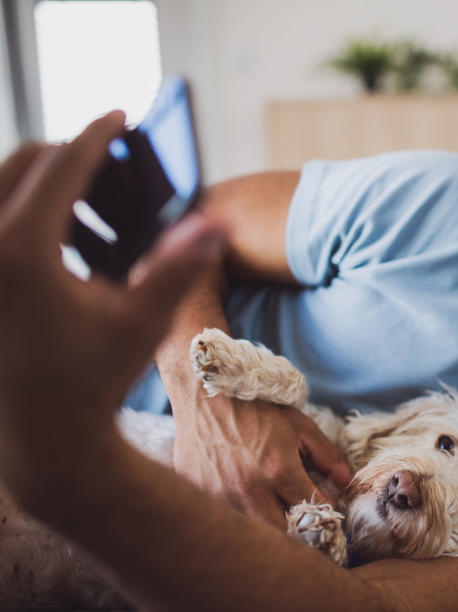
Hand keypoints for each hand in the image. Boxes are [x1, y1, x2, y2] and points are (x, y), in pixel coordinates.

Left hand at [0, 113, 226, 492]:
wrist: (41, 433)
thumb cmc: (95, 377)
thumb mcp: (144, 319)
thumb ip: (179, 263)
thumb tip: (219, 222)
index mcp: (21, 251)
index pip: (61, 164)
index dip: (97, 135)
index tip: (118, 114)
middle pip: (21, 161)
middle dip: (68, 152)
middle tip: (108, 159)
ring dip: (40, 179)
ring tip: (84, 202)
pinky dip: (18, 207)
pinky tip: (57, 238)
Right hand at [172, 393, 352, 528]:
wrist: (206, 394)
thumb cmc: (256, 408)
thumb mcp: (299, 426)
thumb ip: (327, 456)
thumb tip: (346, 482)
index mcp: (278, 471)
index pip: (313, 511)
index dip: (325, 514)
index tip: (327, 512)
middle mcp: (249, 490)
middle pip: (283, 535)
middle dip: (297, 531)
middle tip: (302, 520)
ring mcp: (221, 498)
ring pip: (253, 532)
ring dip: (267, 528)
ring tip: (273, 512)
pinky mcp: (200, 498)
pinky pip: (226, 521)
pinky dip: (239, 518)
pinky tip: (244, 503)